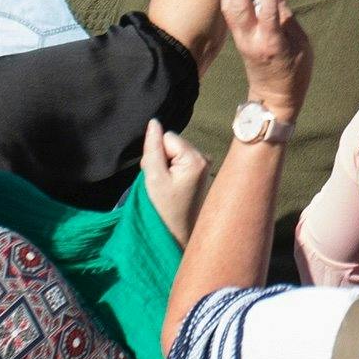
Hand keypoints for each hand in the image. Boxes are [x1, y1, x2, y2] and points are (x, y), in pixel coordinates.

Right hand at [138, 118, 209, 240]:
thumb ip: (152, 148)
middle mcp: (205, 158)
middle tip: (160, 184)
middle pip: (172, 143)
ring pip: (174, 152)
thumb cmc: (163, 210)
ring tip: (165, 188)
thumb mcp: (154, 177)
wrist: (176, 236)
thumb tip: (154, 121)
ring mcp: (206, 165)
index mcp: (196, 158)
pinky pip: (180, 161)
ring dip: (165, 166)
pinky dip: (171, 172)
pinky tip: (172, 188)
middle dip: (161, 159)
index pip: (167, 137)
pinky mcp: (202, 173)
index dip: (156, 154)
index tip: (157, 176)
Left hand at [214, 0, 314, 112]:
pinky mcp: (237, 40)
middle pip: (239, 7)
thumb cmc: (295, 72)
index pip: (268, 12)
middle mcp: (252, 40)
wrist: (274, 99)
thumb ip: (287, 19)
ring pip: (229, 8)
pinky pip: (230, 13)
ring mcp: (241, 40)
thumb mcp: (301, 46)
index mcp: (272, 43)